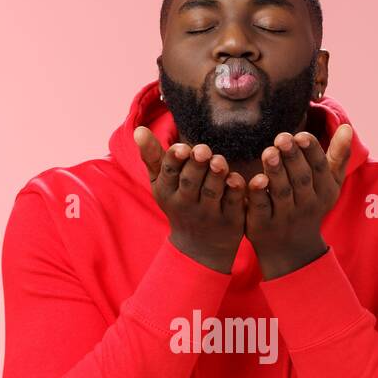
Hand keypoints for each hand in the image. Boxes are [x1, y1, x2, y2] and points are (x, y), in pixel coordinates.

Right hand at [135, 126, 245, 273]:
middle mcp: (186, 204)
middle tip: (203, 150)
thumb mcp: (161, 184)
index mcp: (167, 192)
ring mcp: (209, 214)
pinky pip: (234, 204)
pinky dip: (236, 191)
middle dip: (196, 165)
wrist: (199, 248)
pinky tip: (237, 178)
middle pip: (190, 182)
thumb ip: (152, 156)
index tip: (182, 148)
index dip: (175, 160)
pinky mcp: (230, 221)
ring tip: (219, 161)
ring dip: (216, 176)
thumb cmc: (178, 204)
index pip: (169, 173)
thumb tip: (139, 130)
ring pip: (212, 192)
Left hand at [244, 124, 353, 279]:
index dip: (311, 151)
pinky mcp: (263, 225)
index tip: (301, 136)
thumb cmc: (310, 207)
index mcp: (323, 191)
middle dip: (293, 157)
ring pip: (282, 192)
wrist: (292, 251)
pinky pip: (261, 208)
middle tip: (282, 138)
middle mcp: (306, 204)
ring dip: (276, 172)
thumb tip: (346, 127)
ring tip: (269, 152)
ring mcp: (285, 216)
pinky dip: (259, 194)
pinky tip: (254, 179)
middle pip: (301, 179)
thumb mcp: (329, 185)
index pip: (319, 168)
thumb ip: (338, 156)